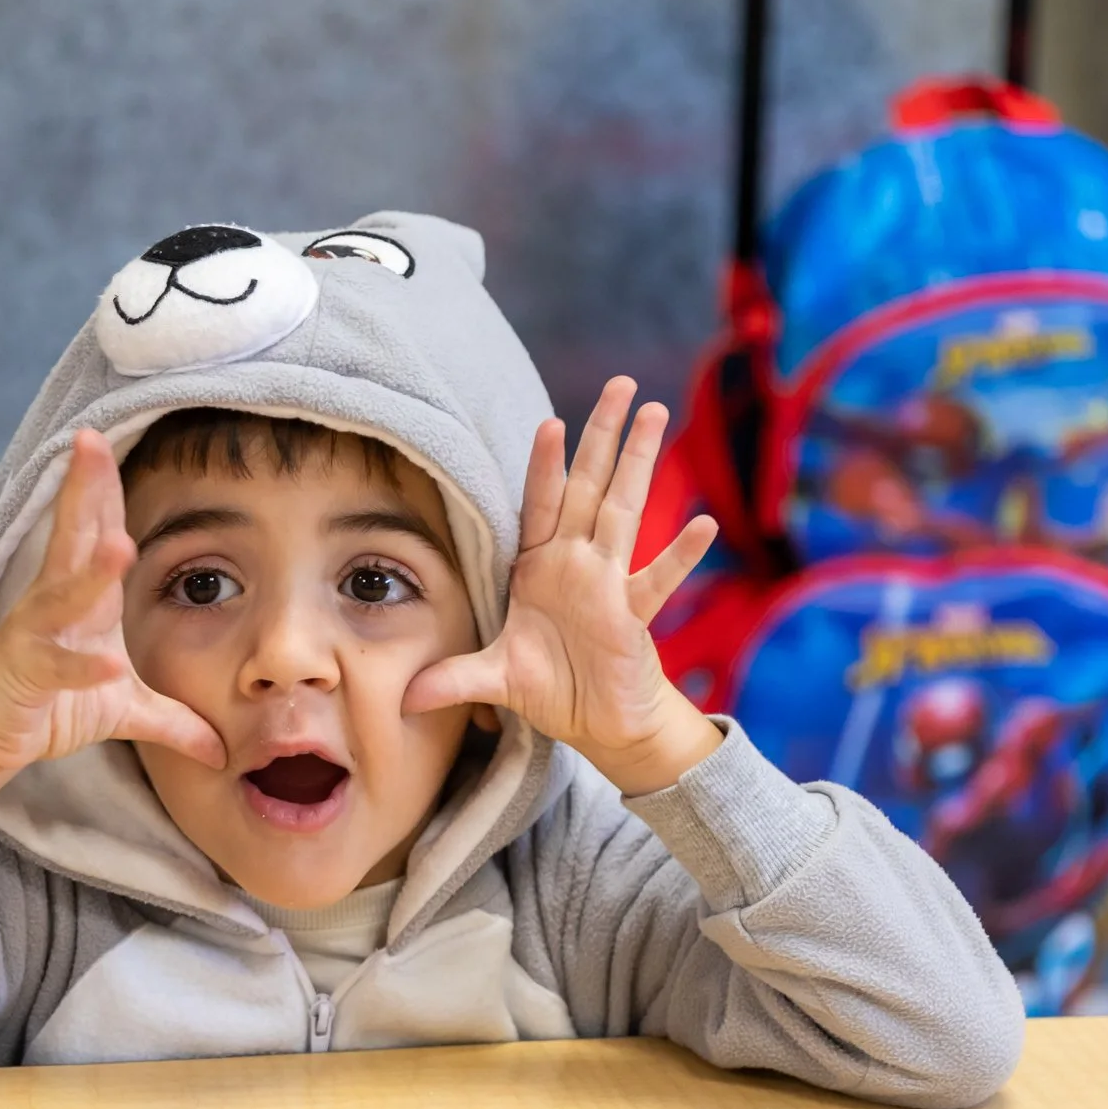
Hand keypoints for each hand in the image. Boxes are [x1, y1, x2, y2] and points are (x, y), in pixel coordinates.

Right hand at [0, 430, 223, 816]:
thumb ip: (174, 720)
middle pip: (73, 540)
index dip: (105, 489)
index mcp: (83, 600)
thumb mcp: (124, 711)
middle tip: (90, 443)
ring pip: (65, 597)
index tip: (111, 440)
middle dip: (83, 492)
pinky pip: (59, 667)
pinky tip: (111, 661)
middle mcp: (56, 606)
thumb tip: (222, 746)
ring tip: (121, 544)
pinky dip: (84, 665)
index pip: (95, 532)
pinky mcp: (26, 676)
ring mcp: (37, 637)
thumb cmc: (50, 707)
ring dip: (93, 573)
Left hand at [403, 378, 722, 795]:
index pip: (540, 505)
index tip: (548, 423)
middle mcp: (576, 564)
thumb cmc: (553, 688)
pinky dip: (680, 555)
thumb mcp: (494, 680)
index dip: (543, 466)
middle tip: (620, 384)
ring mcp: (608, 584)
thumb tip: (405, 699)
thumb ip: (453, 679)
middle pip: (590, 487)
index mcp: (539, 568)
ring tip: (658, 415)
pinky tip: (702, 525)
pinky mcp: (632, 616)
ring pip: (625, 512)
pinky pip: (656, 581)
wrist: (601, 723)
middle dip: (602, 435)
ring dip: (640, 464)